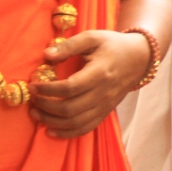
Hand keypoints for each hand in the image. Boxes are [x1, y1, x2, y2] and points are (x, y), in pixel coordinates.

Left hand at [29, 30, 152, 138]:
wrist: (138, 58)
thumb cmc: (113, 45)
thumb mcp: (93, 37)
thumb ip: (69, 45)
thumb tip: (46, 55)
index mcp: (99, 73)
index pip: (70, 88)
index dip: (49, 90)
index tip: (33, 86)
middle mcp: (102, 93)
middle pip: (70, 109)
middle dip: (46, 106)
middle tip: (32, 99)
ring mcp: (104, 106)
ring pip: (76, 122)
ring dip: (52, 121)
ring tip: (36, 113)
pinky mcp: (105, 112)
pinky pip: (85, 128)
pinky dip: (66, 133)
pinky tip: (50, 130)